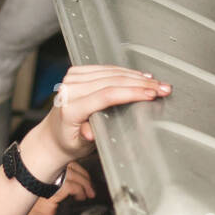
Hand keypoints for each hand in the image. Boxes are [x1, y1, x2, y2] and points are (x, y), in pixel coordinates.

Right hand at [3, 163, 94, 214]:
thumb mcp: (37, 203)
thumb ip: (48, 190)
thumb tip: (68, 184)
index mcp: (32, 176)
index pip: (58, 161)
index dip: (75, 168)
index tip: (84, 178)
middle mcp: (35, 177)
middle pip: (66, 165)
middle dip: (83, 175)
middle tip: (90, 187)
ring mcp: (40, 186)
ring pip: (70, 175)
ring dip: (84, 184)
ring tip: (87, 193)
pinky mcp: (46, 198)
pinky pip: (68, 186)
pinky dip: (78, 190)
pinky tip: (79, 197)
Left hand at [19, 66, 170, 180]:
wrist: (52, 136)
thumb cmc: (69, 142)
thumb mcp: (80, 146)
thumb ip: (88, 136)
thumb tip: (93, 132)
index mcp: (70, 108)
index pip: (106, 95)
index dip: (131, 93)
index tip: (151, 94)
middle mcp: (69, 89)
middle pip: (112, 81)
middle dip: (141, 84)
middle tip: (163, 88)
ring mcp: (72, 78)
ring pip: (111, 72)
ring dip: (137, 76)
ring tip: (157, 83)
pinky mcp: (76, 73)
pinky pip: (105, 68)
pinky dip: (125, 72)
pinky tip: (140, 75)